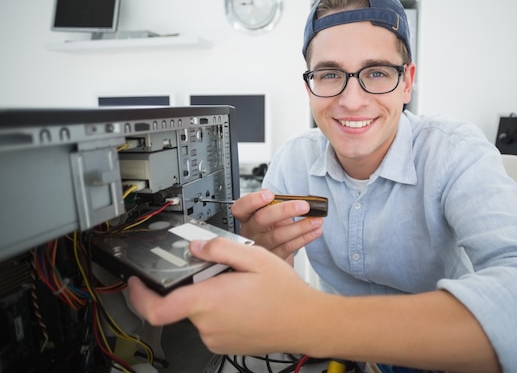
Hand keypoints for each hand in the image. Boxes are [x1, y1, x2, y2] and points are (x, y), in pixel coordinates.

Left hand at [127, 237, 320, 355]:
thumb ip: (219, 249)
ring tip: (236, 286)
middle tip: (216, 272)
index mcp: (209, 301)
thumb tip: (194, 247)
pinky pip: (210, 324)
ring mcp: (216, 338)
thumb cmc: (285, 294)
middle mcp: (208, 325)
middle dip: (191, 285)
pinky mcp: (224, 344)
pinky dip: (217, 310)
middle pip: (181, 303)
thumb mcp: (254, 258)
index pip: (157, 308)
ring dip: (207, 297)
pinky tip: (241, 301)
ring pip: (197, 313)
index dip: (138, 296)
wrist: (306, 322)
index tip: (135, 282)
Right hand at [232, 190, 323, 258]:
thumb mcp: (269, 212)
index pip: (241, 207)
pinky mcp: (272, 258)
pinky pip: (289, 247)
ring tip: (317, 220)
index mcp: (246, 217)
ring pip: (278, 236)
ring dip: (301, 226)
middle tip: (304, 206)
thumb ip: (275, 202)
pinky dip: (305, 238)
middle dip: (284, 211)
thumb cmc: (271, 225)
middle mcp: (250, 232)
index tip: (269, 194)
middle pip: (261, 220)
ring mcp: (260, 246)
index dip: (253, 200)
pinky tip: (315, 231)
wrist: (273, 250)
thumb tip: (293, 198)